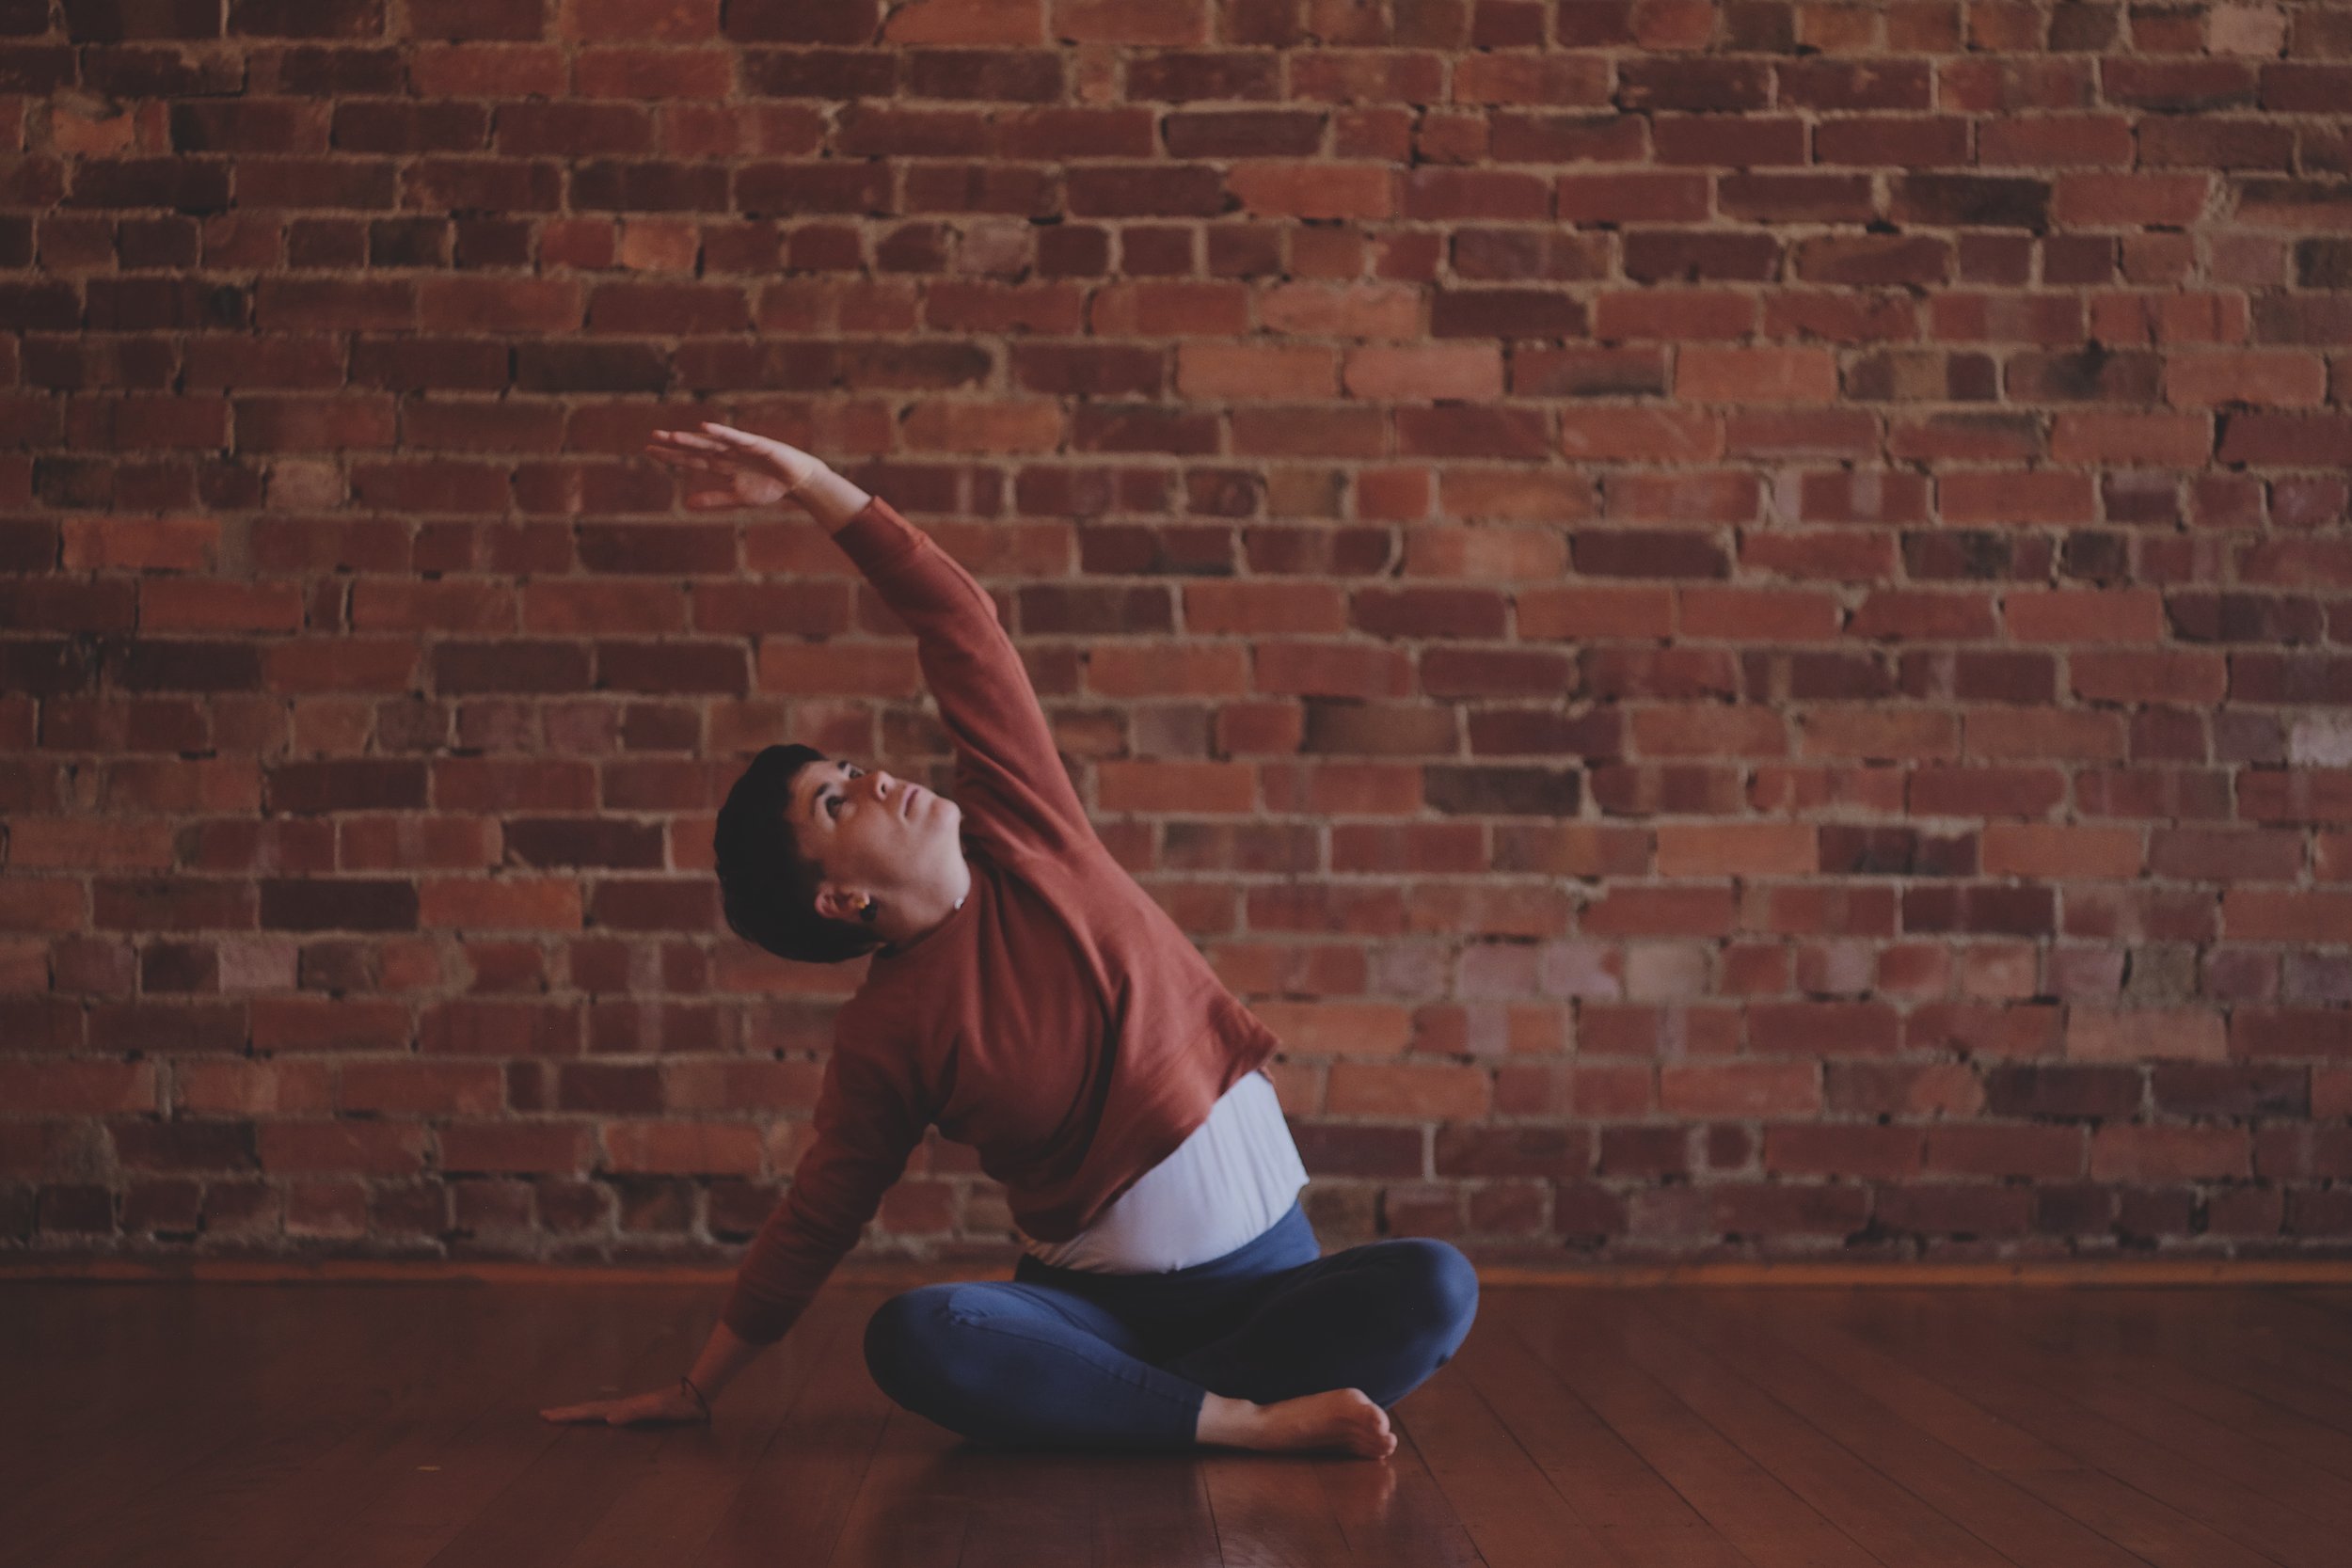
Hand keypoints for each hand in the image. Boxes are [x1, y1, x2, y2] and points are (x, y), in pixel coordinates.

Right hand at [539, 1383, 706, 1426]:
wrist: (695, 1395)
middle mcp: (621, 1406)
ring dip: (579, 1413)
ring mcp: (628, 1408)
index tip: (546, 1416)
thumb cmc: (676, 1406)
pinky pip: (608, 1413)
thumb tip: (608, 1419)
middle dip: (567, 1413)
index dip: (569, 1415)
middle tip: (544, 1415)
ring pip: (596, 1409)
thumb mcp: (655, 1411)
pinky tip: (598, 1418)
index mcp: (621, 1407)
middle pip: (588, 1408)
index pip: (588, 1411)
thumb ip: (633, 1413)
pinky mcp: (636, 1411)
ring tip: (564, 1414)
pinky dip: (595, 1415)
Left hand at [646, 422, 826, 510]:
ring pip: (711, 442)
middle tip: (653, 437)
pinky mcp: (756, 443)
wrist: (796, 481)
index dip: (671, 456)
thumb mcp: (737, 496)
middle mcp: (726, 453)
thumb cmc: (769, 486)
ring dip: (693, 439)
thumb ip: (713, 499)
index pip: (691, 459)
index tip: (650, 451)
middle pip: (696, 447)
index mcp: (721, 465)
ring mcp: (740, 447)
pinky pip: (736, 437)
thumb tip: (687, 504)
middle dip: (675, 443)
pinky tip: (707, 428)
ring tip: (673, 437)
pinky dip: (723, 433)